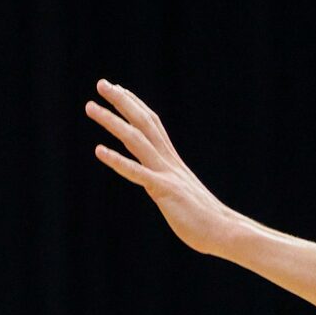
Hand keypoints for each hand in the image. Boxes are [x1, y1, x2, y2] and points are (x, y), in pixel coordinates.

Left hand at [87, 81, 247, 258]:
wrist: (225, 231)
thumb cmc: (206, 221)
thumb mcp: (183, 198)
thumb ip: (170, 189)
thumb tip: (164, 192)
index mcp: (173, 162)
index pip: (152, 124)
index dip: (135, 105)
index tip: (119, 89)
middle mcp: (168, 162)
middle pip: (143, 122)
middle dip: (121, 101)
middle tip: (102, 83)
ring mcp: (166, 175)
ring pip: (136, 140)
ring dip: (112, 121)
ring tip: (90, 107)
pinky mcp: (164, 191)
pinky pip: (137, 173)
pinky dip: (117, 161)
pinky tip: (99, 150)